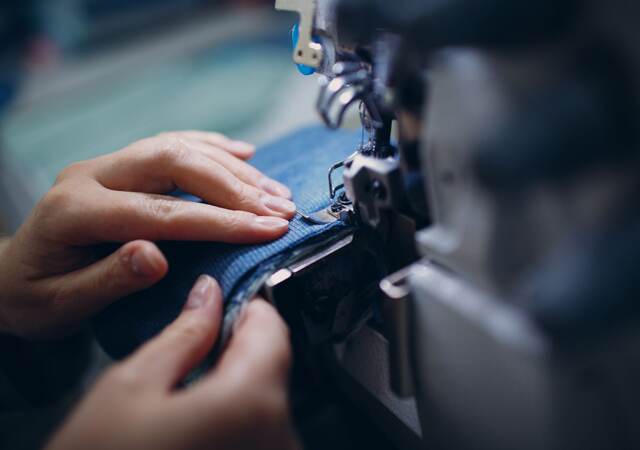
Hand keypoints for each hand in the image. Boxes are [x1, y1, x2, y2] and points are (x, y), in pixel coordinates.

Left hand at [0, 131, 295, 338]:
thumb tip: (157, 257)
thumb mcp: (61, 305)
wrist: (10, 276)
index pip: (161, 211)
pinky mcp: (122, 165)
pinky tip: (245, 154)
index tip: (267, 230)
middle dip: (235, 187)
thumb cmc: (35, 298)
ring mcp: (108, 165)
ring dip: (233, 169)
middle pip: (174, 162)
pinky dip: (213, 148)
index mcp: (75, 211)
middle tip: (280, 210)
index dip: (219, 220)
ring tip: (276, 193)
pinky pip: (173, 144)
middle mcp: (93, 175)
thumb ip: (107, 280)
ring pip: (179, 148)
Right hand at [46, 276, 299, 449]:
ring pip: (267, 403)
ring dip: (234, 390)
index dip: (246, 307)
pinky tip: (197, 432)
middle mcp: (280, 439)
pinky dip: (235, 423)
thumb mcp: (130, 387)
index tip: (224, 304)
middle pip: (272, 367)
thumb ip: (183, 334)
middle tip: (194, 353)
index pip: (272, 328)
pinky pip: (261, 435)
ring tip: (186, 402)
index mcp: (251, 403)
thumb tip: (208, 296)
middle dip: (236, 352)